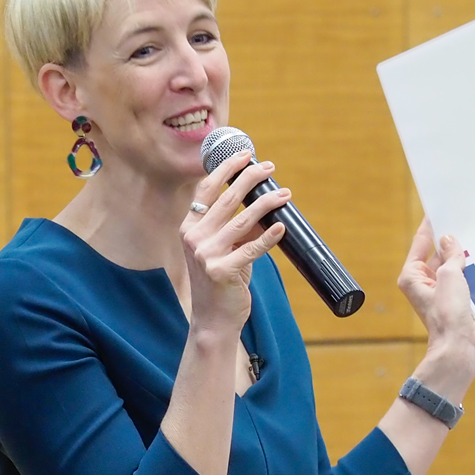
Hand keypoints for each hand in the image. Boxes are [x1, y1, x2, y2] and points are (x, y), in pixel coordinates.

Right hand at [180, 149, 289, 334]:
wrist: (213, 320)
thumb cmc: (221, 282)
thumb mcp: (226, 250)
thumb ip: (239, 230)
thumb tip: (266, 208)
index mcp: (189, 228)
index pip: (207, 190)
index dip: (226, 169)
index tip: (245, 155)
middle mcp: (194, 238)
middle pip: (227, 199)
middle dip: (251, 179)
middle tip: (270, 167)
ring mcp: (206, 255)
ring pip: (242, 220)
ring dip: (267, 203)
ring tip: (285, 194)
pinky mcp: (222, 271)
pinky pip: (251, 248)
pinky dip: (269, 237)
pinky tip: (282, 227)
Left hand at [396, 218, 474, 402]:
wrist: (460, 347)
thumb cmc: (448, 315)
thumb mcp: (450, 276)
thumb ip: (451, 255)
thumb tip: (450, 240)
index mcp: (413, 275)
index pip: (421, 242)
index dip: (431, 224)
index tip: (440, 207)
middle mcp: (425, 282)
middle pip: (439, 253)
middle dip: (452, 238)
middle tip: (467, 217)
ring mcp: (443, 291)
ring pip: (454, 265)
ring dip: (466, 254)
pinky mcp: (459, 300)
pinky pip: (466, 278)